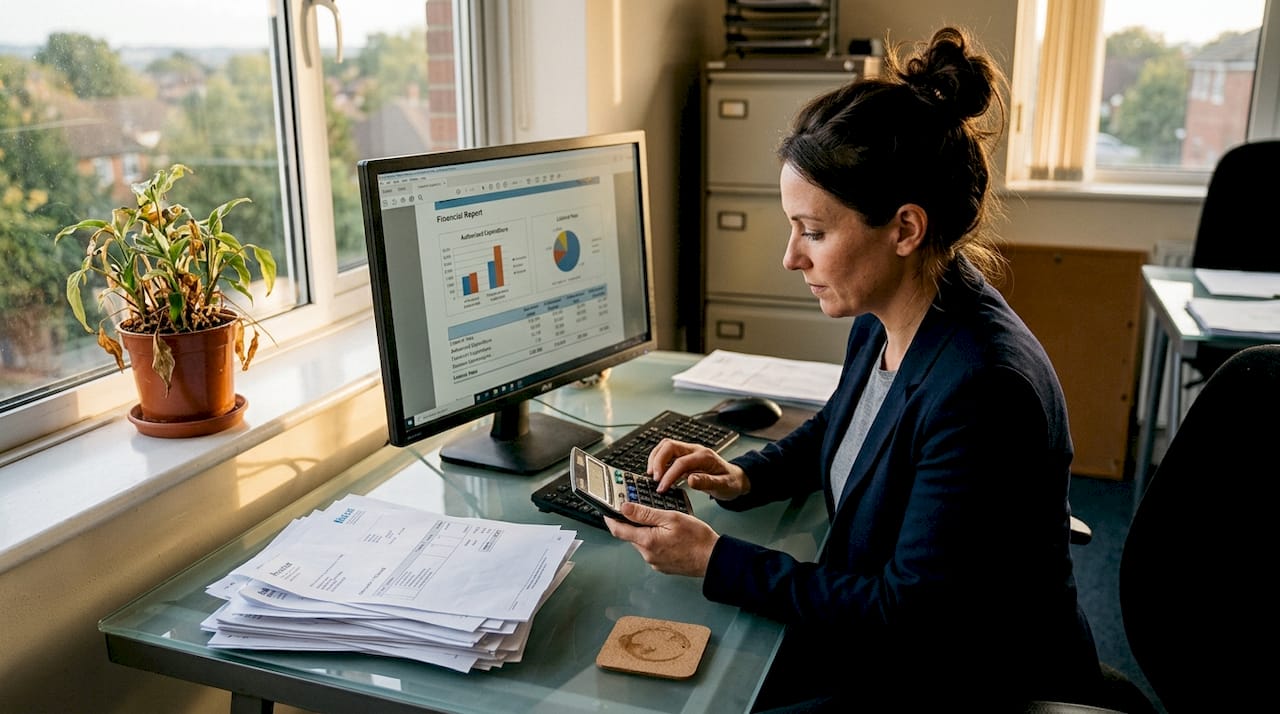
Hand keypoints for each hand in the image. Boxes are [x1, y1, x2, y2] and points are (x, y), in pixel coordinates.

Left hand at [604, 502, 718, 576]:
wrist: (714, 559)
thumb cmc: (697, 539)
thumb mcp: (671, 518)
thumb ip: (645, 514)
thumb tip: (625, 508)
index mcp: (647, 541)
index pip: (618, 530)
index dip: (610, 518)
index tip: (606, 511)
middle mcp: (647, 554)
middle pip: (631, 535)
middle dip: (633, 523)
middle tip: (642, 510)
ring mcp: (655, 562)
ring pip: (643, 542)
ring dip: (647, 532)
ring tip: (663, 522)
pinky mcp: (663, 566)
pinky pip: (653, 550)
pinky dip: (656, 540)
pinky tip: (670, 535)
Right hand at [647, 439, 749, 499]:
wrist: (735, 478)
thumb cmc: (730, 482)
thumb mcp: (723, 485)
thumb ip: (707, 482)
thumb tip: (690, 480)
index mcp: (704, 456)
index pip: (681, 462)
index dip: (669, 474)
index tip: (662, 487)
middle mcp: (695, 450)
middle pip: (669, 446)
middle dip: (658, 461)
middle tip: (653, 478)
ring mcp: (689, 452)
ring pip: (665, 446)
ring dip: (655, 458)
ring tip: (651, 474)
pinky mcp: (684, 457)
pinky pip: (667, 454)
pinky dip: (658, 461)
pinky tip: (656, 473)